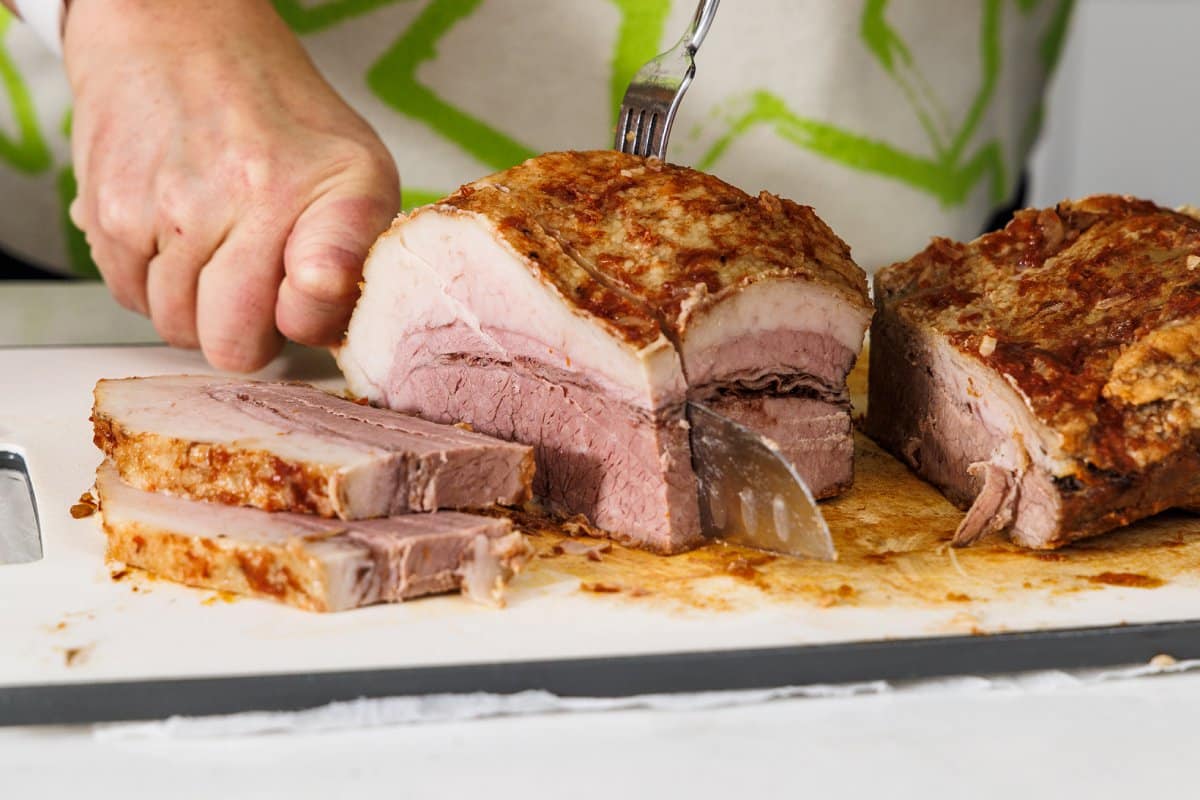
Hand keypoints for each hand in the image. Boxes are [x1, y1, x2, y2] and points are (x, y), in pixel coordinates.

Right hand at [64, 0, 399, 370]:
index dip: (308, 319)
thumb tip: (320, 327)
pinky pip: (129, 297)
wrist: (181, 35)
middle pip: (233, 345)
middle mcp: (250, 197)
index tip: (302, 294)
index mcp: (331, 190)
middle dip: (245, 329)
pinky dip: (151, 282)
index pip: (316, 303)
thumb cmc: (280, 120)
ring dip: (195, 305)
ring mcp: (173, 208)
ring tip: (214, 245)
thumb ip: (356, 258)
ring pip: (177, 328)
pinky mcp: (109, 210)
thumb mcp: (358, 174)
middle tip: (255, 280)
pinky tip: (175, 235)